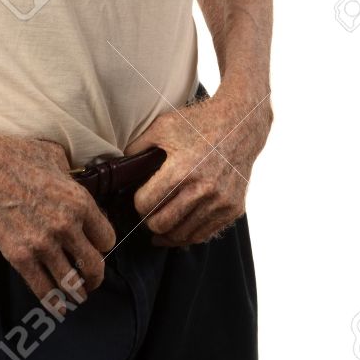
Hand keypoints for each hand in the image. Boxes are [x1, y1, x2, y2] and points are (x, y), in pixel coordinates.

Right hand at [0, 132, 116, 311]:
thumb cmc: (18, 156)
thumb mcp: (56, 157)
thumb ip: (72, 176)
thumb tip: (76, 181)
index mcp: (79, 202)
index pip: (107, 239)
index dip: (103, 243)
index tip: (97, 245)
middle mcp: (66, 228)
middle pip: (94, 266)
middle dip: (96, 276)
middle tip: (93, 278)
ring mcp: (42, 245)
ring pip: (71, 283)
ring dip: (78, 292)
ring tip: (78, 294)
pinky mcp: (20, 257)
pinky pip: (43, 289)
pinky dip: (54, 302)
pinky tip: (58, 307)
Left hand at [127, 84, 271, 247]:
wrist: (240, 125)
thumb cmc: (198, 123)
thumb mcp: (163, 126)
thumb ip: (138, 146)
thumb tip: (120, 166)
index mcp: (181, 169)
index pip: (146, 204)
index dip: (137, 203)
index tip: (139, 198)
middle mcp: (202, 189)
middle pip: (161, 224)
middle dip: (149, 220)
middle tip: (147, 213)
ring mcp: (220, 202)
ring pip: (182, 235)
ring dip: (167, 233)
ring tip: (159, 226)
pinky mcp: (233, 209)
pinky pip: (204, 235)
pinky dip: (188, 236)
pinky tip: (178, 230)